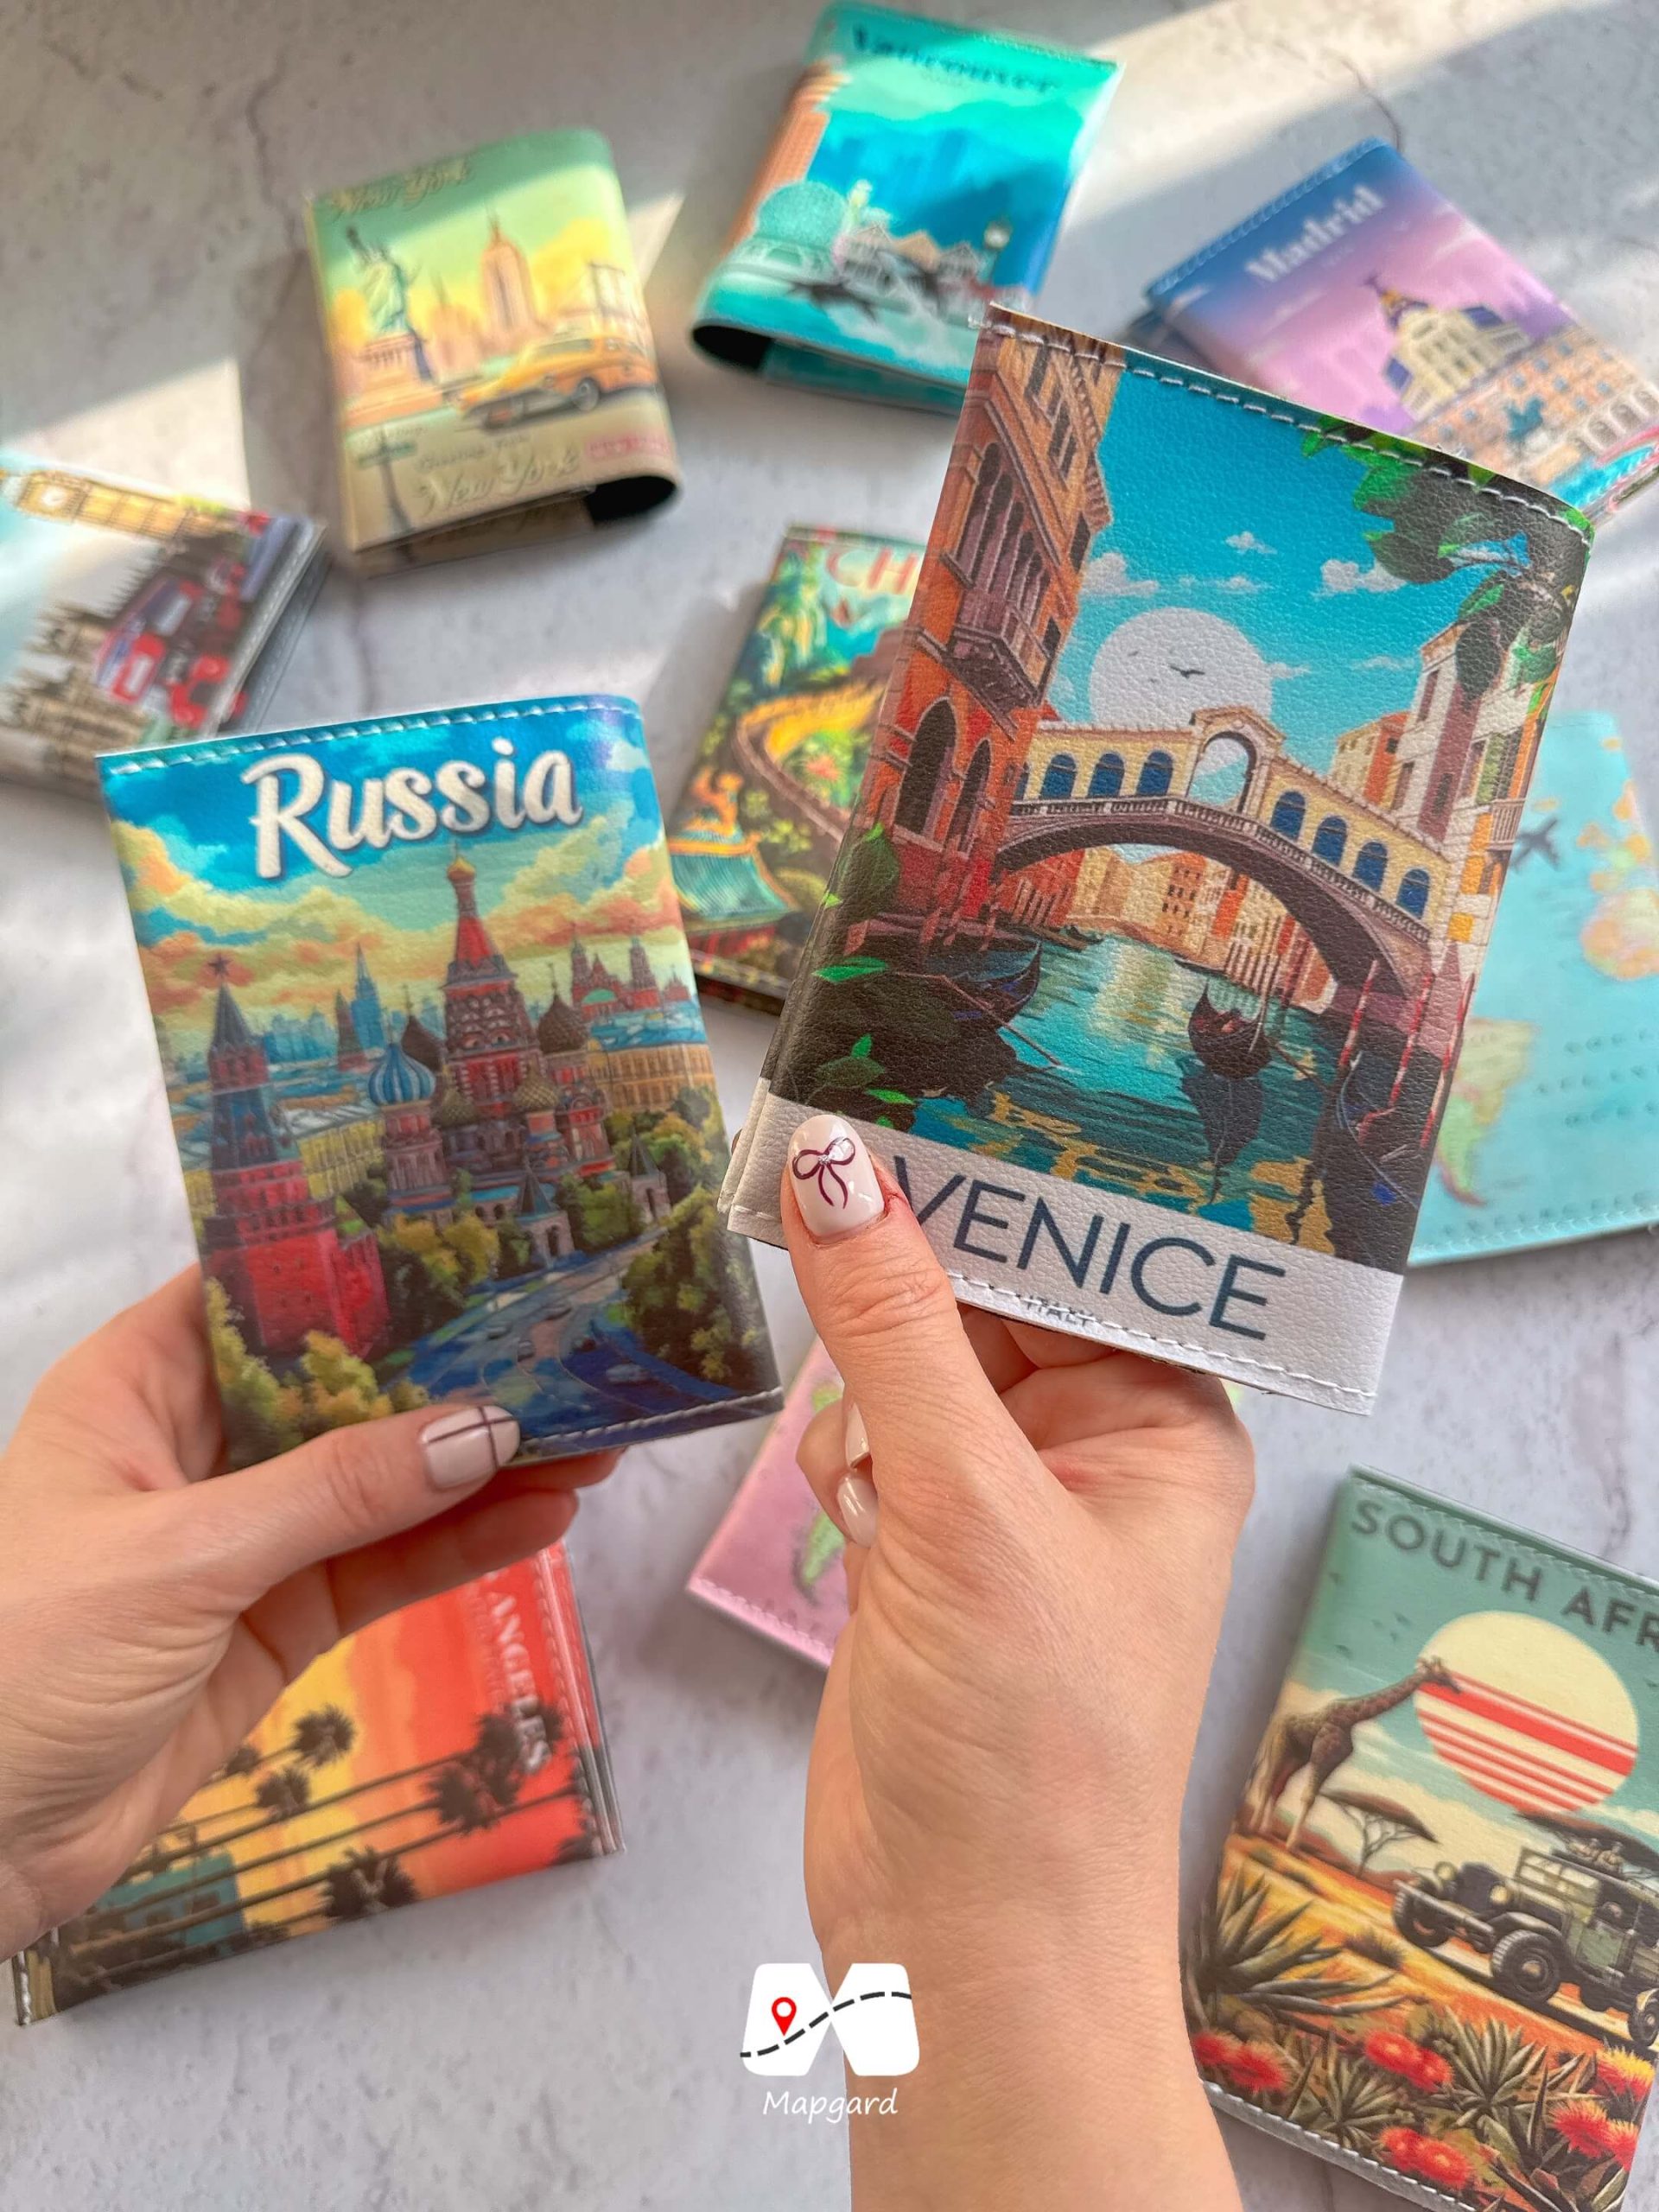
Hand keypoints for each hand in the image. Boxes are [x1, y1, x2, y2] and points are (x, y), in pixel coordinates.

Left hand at [0, 1268, 613, 1953]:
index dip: (362, 1265)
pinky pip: (385, 1569)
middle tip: (569, 1340)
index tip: (475, 1236)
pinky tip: (546, 1516)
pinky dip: (463, 1546)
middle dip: (450, 1369)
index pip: (261, 1294)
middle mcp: (195, 1447)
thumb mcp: (179, 1557)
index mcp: (137, 1388)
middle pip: (342, 1387)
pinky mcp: (278, 1624)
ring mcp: (244, 1540)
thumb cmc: (19, 1658)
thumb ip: (335, 1493)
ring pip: (382, 1483)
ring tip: (595, 1431)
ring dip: (480, 1463)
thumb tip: (482, 1428)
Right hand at [784, 1115, 1251, 2211]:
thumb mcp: (966, 1508)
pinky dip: (839, 1454)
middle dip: (909, 1260)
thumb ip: (893, 1329)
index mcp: (1163, 1424)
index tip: (905, 1071)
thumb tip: (831, 1161)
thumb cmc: (1028, 1744)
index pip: (1083, 1253)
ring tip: (859, 1441)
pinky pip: (867, 1441)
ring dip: (865, 1379)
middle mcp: (1092, 1450)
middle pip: (987, 1292)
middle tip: (808, 1157)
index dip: (998, 1168)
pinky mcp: (921, 1554)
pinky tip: (843, 1512)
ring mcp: (1001, 1504)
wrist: (965, 1950)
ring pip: (910, 1362)